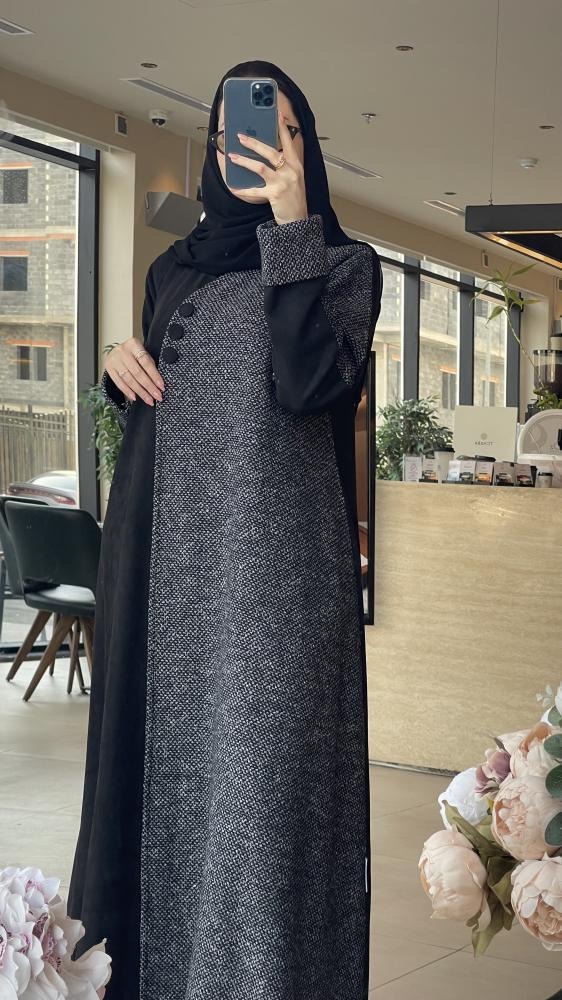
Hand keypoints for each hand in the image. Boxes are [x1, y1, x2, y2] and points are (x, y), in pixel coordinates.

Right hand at [105, 337, 163, 405]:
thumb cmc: (133, 353)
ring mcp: (114, 360)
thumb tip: (158, 383)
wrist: (116, 350)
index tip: (161, 386)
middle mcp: (122, 351)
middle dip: (149, 387)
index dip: (154, 375)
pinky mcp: (109, 368)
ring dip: (140, 392)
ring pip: (129, 379)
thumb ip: (150, 364)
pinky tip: (135, 397)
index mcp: (134, 344)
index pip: (146, 362)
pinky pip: (119, 383)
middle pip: (137, 372)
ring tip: (149, 400)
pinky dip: (127, 391)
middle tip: (157, 396)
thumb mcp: (143, 353)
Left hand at [227, 109, 307, 225]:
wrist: (298, 220)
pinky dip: (243, 190)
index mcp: (296, 165)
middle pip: (270, 152)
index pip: (288, 142)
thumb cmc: (294, 198)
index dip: (282, 127)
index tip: (276, 113)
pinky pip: (255, 190)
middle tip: (241, 136)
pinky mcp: (274, 194)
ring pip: (260, 167)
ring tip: (233, 156)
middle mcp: (290, 171)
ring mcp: (283, 182)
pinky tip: (234, 188)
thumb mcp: (294, 178)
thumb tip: (268, 153)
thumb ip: (285, 165)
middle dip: (254, 143)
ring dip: (244, 161)